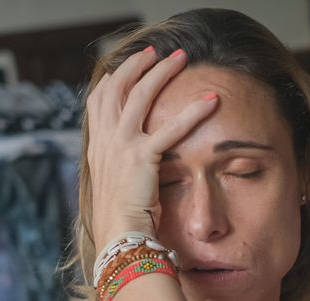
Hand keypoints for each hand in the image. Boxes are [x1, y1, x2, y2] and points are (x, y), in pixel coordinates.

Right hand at [84, 46, 218, 246]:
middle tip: (157, 52)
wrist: (120, 239)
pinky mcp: (142, 157)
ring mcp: (120, 146)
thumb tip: (136, 172)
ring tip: (181, 58)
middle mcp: (105, 142)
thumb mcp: (118, 190)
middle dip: (137, 64)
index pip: (99, 101)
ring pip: (140, 94)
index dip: (113, 80)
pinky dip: (193, 111)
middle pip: (117, 87)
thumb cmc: (123, 224)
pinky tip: (211, 101)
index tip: (125, 68)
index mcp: (98, 149)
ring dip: (162, 72)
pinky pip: (171, 127)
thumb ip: (125, 172)